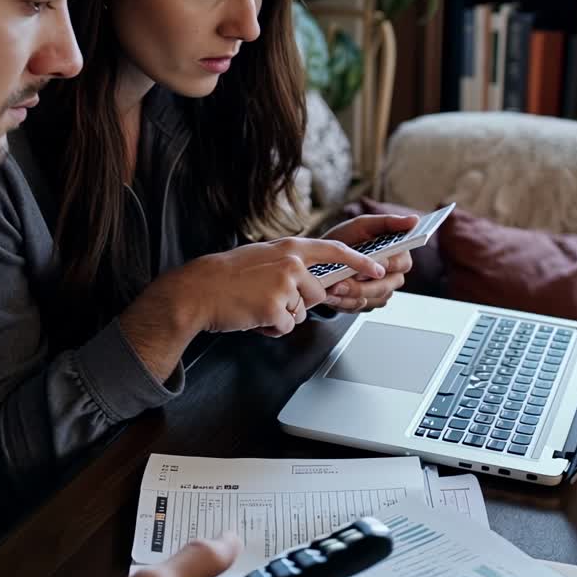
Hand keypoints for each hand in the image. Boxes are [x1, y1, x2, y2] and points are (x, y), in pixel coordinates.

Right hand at [120, 237, 385, 381]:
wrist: (198, 290)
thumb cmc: (227, 276)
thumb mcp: (262, 257)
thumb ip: (289, 264)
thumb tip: (308, 279)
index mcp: (290, 248)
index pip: (335, 251)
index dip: (359, 261)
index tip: (378, 268)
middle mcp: (292, 264)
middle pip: (317, 294)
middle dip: (297, 303)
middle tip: (266, 298)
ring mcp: (285, 285)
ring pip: (300, 313)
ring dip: (281, 316)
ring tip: (256, 304)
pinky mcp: (276, 308)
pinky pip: (285, 326)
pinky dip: (269, 327)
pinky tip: (252, 315)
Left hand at [318, 213, 418, 312]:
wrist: (324, 257)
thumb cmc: (348, 238)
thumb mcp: (364, 225)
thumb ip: (389, 222)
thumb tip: (414, 220)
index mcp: (399, 255)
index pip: (401, 263)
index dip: (384, 264)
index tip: (368, 264)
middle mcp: (394, 276)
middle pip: (385, 286)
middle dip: (362, 286)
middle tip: (342, 282)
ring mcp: (383, 291)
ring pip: (372, 299)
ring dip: (351, 295)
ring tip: (333, 289)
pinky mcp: (370, 303)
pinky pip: (361, 307)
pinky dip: (345, 303)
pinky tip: (332, 296)